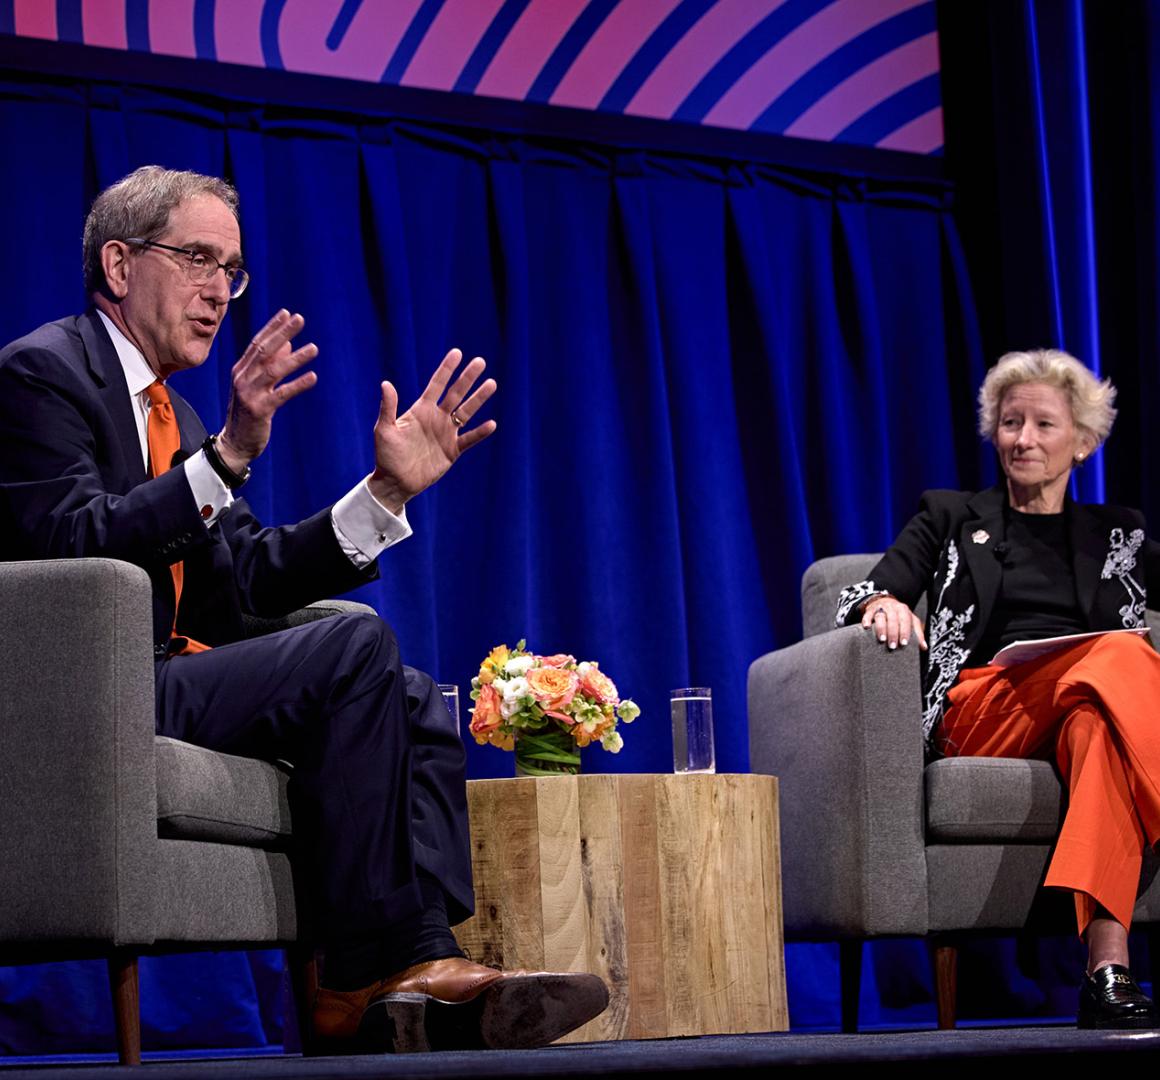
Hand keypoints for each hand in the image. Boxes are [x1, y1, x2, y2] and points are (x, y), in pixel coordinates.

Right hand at [217, 310, 318, 471]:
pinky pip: (282, 394)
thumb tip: (287, 344)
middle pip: (264, 350)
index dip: (272, 327)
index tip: (287, 313)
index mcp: (241, 370)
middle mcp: (242, 378)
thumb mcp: (256, 386)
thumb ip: (269, 364)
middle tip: (300, 319)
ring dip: (295, 358)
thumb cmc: (248, 412)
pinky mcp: (259, 410)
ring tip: (314, 348)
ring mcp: (249, 394)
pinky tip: (313, 376)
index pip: (257, 343)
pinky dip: (298, 384)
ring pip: (274, 370)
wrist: (235, 442)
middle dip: (282, 333)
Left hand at [368, 348, 496, 512]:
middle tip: (480, 362)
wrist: (396, 481)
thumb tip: (386, 383)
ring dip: (478, 399)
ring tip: (492, 384)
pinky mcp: (453, 450)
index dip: (447, 369)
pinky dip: (480, 433)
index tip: (457, 353)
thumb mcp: (384, 430)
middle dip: (468, 378)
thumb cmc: (386, 455)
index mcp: (421, 410)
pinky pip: (469, 439)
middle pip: (456, 393)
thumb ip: (388, 407)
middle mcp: (437, 418)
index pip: (437, 384)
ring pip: (466, 412)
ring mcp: (446, 433)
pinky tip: (491, 424)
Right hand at [860, 595, 926, 650]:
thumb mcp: (910, 621)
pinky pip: (867, 615)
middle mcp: (893, 608)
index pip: (906, 621)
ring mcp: (881, 608)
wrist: (885, 602)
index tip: (904, 643)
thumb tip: (924, 647)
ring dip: (881, 628)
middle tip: (893, 646)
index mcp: (904, 610)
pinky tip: (866, 627)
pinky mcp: (870, 610)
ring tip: (882, 639)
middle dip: (893, 633)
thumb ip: (917, 634)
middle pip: (893, 619)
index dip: (905, 632)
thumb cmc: (899, 616)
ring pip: (881, 617)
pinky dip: (866, 620)